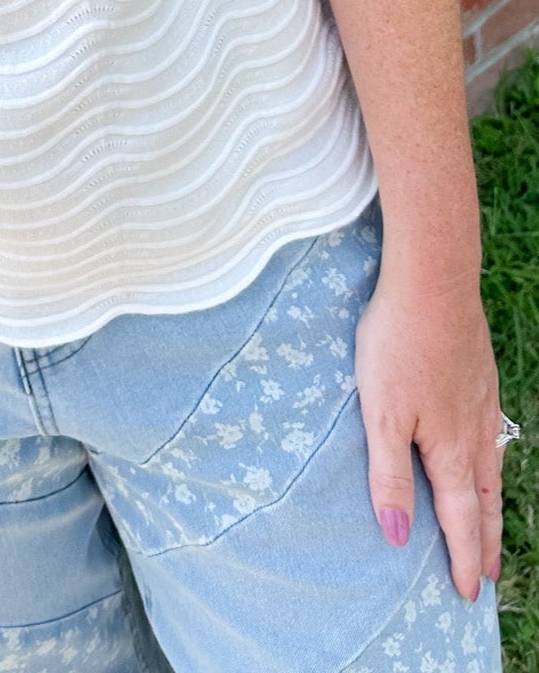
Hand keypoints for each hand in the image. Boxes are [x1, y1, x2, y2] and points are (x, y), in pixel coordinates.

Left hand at [353, 249, 504, 602]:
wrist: (433, 279)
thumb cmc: (399, 343)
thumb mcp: (381, 413)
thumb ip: (388, 474)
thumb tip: (398, 536)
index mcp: (450, 448)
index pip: (460, 518)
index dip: (462, 557)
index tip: (468, 593)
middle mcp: (475, 431)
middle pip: (484, 499)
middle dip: (483, 539)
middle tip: (488, 575)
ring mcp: (481, 400)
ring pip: (491, 466)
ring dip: (488, 501)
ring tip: (486, 522)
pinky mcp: (478, 372)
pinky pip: (490, 433)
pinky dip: (489, 460)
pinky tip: (481, 450)